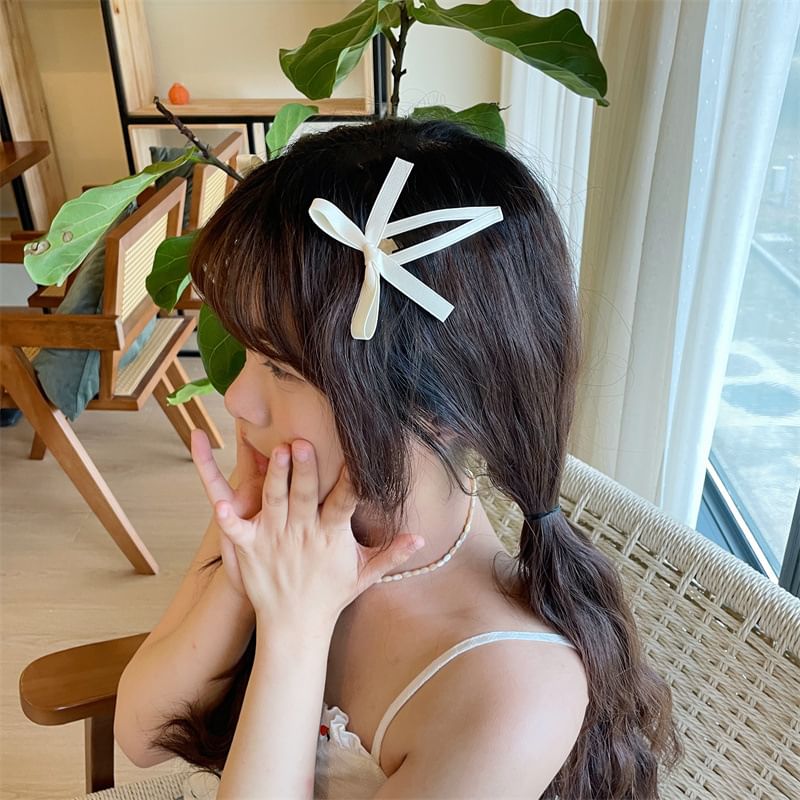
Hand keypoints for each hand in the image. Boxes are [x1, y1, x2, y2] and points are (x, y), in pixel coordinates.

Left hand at [192, 435, 425, 626]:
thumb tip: (422, 539)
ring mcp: (274, 541)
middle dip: (306, 469)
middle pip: (305, 496)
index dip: (351, 480)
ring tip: (275, 451)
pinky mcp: (250, 550)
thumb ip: (392, 553)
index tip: (356, 457)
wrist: (295, 629)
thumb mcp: (364, 574)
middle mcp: (303, 534)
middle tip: (303, 443)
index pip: (345, 502)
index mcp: (331, 536)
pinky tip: (221, 501)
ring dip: (275, 477)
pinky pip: (236, 531)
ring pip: (274, 502)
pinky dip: (229, 518)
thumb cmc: (330, 596)